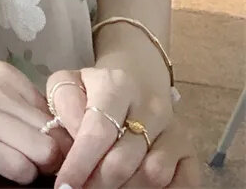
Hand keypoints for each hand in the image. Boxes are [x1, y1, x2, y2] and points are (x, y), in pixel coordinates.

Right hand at [0, 60, 72, 183]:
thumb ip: (14, 104)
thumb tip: (52, 132)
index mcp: (6, 75)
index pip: (57, 109)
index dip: (61, 135)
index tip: (54, 149)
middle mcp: (1, 89)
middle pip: (56, 132)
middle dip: (56, 155)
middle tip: (43, 165)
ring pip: (44, 151)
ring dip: (38, 167)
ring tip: (21, 164)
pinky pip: (18, 166)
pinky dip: (19, 174)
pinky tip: (2, 167)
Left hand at [46, 68, 197, 188]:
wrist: (138, 77)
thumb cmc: (96, 88)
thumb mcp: (70, 83)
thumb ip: (66, 107)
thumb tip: (73, 144)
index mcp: (117, 85)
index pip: (98, 132)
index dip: (80, 164)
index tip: (64, 185)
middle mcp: (151, 107)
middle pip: (124, 160)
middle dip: (98, 183)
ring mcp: (175, 130)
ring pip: (153, 174)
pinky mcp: (189, 150)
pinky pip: (183, 182)